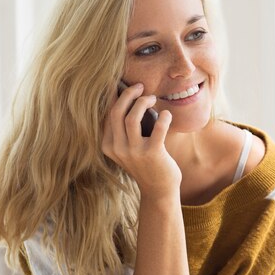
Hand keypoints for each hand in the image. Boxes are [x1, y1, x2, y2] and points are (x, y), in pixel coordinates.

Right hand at [102, 83, 180, 197]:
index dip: (115, 96)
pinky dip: (164, 117)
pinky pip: (158, 128)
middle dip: (128, 94)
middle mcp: (117, 149)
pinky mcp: (152, 154)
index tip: (124, 85)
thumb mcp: (127, 148)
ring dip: (143, 102)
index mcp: (108, 145)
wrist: (158, 189)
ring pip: (132, 118)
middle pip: (116, 112)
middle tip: (140, 86)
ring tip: (152, 98)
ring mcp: (134, 152)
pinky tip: (166, 114)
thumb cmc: (145, 162)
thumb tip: (127, 98)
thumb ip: (123, 129)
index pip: (107, 114)